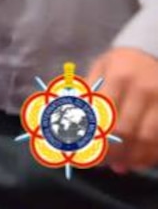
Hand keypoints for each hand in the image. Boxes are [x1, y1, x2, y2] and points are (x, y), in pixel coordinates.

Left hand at [88, 47, 157, 171]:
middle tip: (98, 162)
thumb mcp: (101, 67)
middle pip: (126, 130)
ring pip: (147, 140)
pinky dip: (149, 156)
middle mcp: (143, 90)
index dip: (93, 134)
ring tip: (116, 165)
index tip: (82, 148)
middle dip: (110, 151)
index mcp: (119, 76)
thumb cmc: (122, 63)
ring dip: (130, 158)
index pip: (104, 112)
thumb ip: (88, 91)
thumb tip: (69, 117)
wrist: (153, 53)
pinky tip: (135, 162)